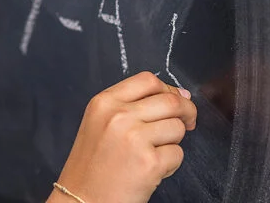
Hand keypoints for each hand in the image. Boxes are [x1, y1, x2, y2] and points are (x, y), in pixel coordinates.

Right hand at [47, 71, 196, 202]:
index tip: (176, 100)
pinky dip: (170, 164)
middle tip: (187, 123)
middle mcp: (118, 115)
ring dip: (174, 141)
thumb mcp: (99, 122)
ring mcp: (134, 138)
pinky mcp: (149, 162)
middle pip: (170, 100)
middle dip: (187, 111)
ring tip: (154, 153)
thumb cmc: (93, 164)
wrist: (82, 199)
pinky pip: (177, 154)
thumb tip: (180, 95)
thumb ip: (131, 106)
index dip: (169, 89)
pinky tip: (151, 170)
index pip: (148, 80)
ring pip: (177, 127)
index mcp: (104, 102)